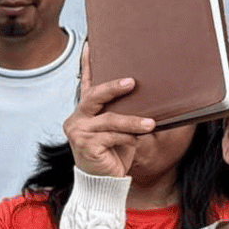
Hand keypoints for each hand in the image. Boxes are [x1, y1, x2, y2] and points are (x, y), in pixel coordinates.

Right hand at [65, 48, 154, 177]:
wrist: (105, 184)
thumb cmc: (114, 155)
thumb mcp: (121, 131)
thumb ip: (123, 114)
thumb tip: (143, 97)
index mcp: (85, 112)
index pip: (86, 84)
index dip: (87, 64)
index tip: (90, 44)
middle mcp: (77, 118)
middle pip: (94, 96)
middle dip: (113, 87)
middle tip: (132, 82)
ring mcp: (79, 132)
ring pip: (109, 119)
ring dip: (132, 121)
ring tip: (151, 123)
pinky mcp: (85, 145)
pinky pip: (112, 135)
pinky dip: (128, 136)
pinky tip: (138, 138)